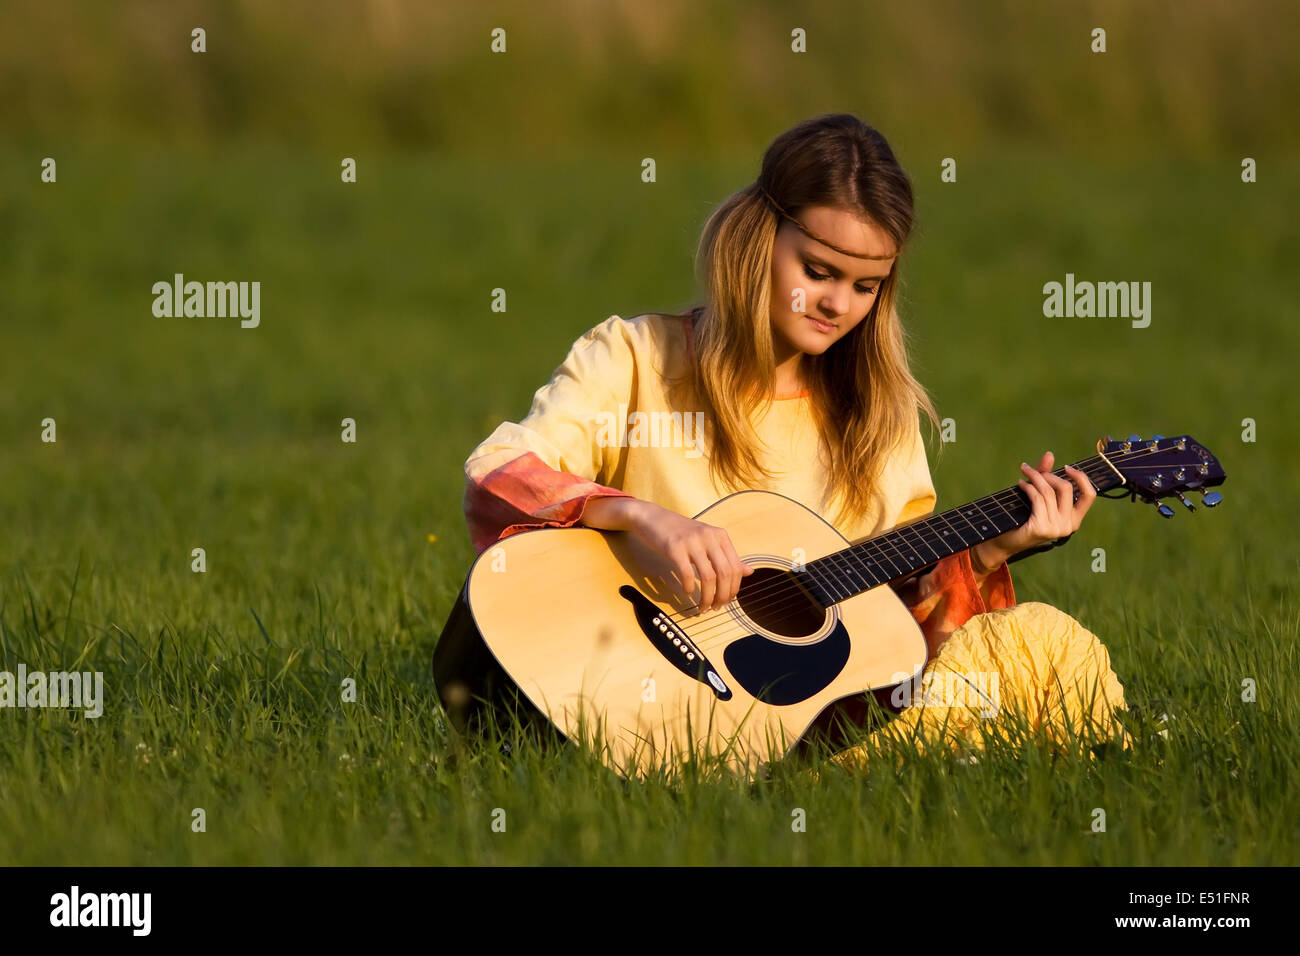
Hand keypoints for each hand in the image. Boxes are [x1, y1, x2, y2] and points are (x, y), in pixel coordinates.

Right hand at [582, 497, 753, 612]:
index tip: (727, 601)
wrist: (652, 518)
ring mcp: (692, 541)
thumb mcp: (707, 541)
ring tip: (703, 606)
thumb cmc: (680, 532)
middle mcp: (709, 536)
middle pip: (725, 573)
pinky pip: (687, 574)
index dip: (734, 588)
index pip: (735, 567)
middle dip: (723, 596)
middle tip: (716, 608)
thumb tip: (749, 572)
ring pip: (708, 577)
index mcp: (720, 535)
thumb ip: (727, 556)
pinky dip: (688, 587)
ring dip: (707, 597)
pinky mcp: (674, 547)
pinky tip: (686, 593)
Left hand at [982, 451, 1096, 563]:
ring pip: (1049, 492)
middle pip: (1066, 488)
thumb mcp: (1039, 497)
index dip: (1081, 478)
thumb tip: (1050, 454)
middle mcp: (1069, 526)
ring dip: (1035, 477)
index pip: (1089, 495)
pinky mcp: (1042, 527)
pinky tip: (1020, 483)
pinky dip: (1028, 487)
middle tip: (1033, 471)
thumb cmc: (1023, 519)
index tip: (1067, 467)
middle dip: (1049, 475)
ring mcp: (1056, 528)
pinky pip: (1038, 498)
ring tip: (1024, 472)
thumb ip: (1046, 477)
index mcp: (1074, 520)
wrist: (1004, 542)